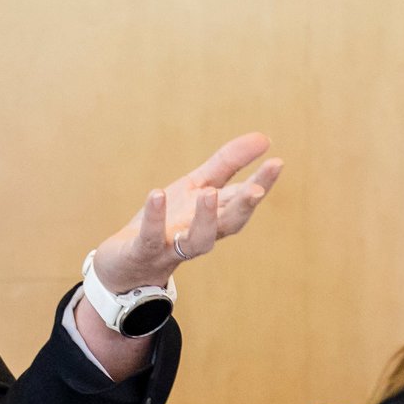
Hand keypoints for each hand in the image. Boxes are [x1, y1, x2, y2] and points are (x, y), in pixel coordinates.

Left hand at [91, 132, 281, 291]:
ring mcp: (172, 246)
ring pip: (197, 240)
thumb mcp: (196, 187)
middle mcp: (199, 235)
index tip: (277, 162)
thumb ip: (228, 164)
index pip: (241, 199)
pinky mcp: (143, 252)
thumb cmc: (168, 223)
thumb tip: (264, 138)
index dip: (261, 183)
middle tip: (256, 189)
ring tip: (209, 193)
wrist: (126, 264)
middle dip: (243, 207)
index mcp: (214, 217)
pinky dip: (154, 218)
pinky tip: (157, 194)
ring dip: (205, 218)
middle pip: (227, 224)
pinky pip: (151, 238)